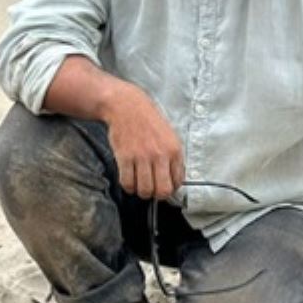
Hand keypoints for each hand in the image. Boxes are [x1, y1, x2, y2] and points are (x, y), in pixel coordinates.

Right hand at [101, 83, 184, 200]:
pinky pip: (127, 182)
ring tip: (139, 184)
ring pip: (144, 190)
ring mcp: (141, 157)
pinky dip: (128, 186)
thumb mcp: (170, 136)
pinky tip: (129, 178)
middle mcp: (159, 155)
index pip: (178, 182)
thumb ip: (174, 158)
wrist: (127, 107)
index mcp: (174, 150)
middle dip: (157, 195)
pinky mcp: (124, 157)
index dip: (171, 188)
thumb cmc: (149, 122)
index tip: (164, 186)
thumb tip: (175, 181)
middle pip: (162, 191)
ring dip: (141, 192)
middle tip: (152, 189)